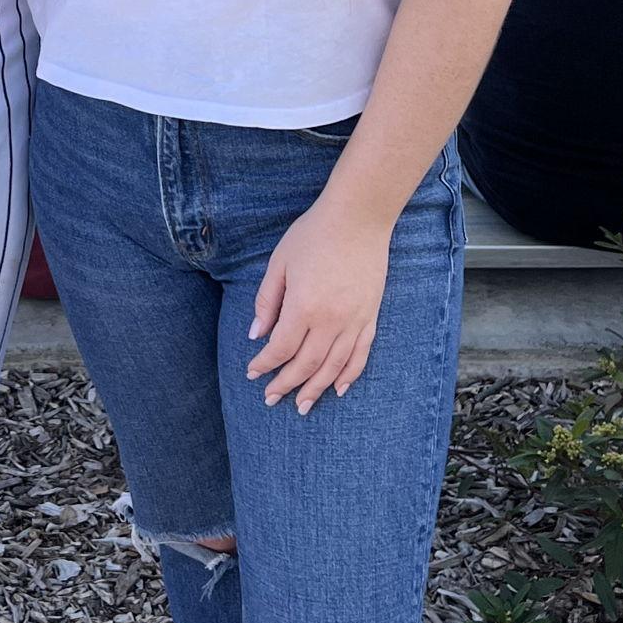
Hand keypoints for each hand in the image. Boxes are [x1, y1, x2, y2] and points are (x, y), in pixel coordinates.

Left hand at [246, 194, 393, 413]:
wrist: (359, 217)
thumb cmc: (314, 235)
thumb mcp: (279, 263)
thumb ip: (267, 301)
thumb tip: (256, 334)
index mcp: (303, 307)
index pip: (280, 348)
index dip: (265, 364)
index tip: (253, 373)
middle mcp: (331, 321)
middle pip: (306, 364)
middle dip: (286, 384)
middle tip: (271, 399)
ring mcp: (354, 320)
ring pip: (333, 366)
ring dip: (316, 389)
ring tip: (302, 405)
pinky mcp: (370, 316)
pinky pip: (361, 354)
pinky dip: (349, 375)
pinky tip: (338, 389)